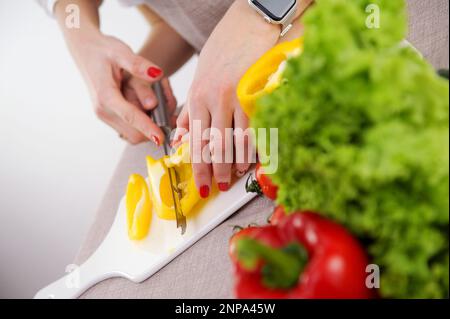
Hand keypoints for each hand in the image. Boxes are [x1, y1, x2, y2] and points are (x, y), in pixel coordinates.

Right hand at [68, 32, 175, 144]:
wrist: (85, 50)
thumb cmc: (103, 49)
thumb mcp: (121, 51)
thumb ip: (138, 64)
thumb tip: (157, 75)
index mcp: (105, 96)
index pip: (130, 117)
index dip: (148, 128)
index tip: (162, 138)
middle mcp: (103, 111)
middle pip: (134, 134)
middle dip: (154, 128)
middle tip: (170, 111)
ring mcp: (105, 116)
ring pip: (133, 134)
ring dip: (150, 126)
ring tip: (161, 102)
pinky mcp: (109, 116)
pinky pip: (130, 129)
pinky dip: (143, 123)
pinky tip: (151, 106)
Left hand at [174, 0, 278, 196]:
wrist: (249, 23)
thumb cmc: (224, 49)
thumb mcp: (200, 77)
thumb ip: (190, 110)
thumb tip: (181, 137)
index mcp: (198, 96)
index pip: (196, 141)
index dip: (198, 167)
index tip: (201, 184)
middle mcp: (214, 99)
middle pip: (214, 145)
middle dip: (217, 171)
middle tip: (220, 187)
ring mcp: (237, 96)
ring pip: (235, 141)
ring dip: (236, 163)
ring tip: (236, 176)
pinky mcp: (257, 93)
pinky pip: (255, 128)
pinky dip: (254, 147)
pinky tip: (253, 160)